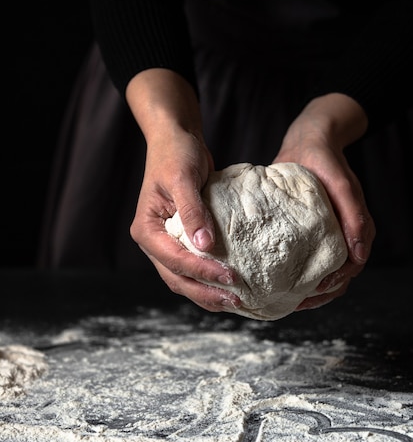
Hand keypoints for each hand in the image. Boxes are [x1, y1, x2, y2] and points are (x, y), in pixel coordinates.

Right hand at [126, 69, 240, 311]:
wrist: (177, 140)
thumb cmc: (176, 154)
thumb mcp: (183, 178)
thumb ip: (192, 212)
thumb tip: (204, 246)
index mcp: (146, 229)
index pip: (174, 260)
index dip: (202, 272)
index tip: (230, 277)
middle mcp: (153, 242)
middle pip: (177, 278)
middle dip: (205, 292)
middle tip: (236, 300)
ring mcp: (166, 244)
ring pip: (184, 279)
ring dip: (207, 292)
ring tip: (235, 301)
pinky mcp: (181, 241)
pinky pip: (193, 268)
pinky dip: (208, 280)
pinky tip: (228, 287)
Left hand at [274, 93, 375, 310]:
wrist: (309, 142)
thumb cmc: (325, 161)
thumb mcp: (341, 185)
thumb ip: (354, 215)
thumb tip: (358, 256)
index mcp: (355, 227)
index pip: (351, 267)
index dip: (335, 283)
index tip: (314, 291)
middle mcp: (343, 233)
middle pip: (338, 276)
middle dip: (320, 293)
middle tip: (296, 303)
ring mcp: (328, 233)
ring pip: (325, 271)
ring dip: (311, 288)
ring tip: (290, 299)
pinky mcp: (311, 231)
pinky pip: (310, 257)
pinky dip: (300, 272)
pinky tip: (282, 280)